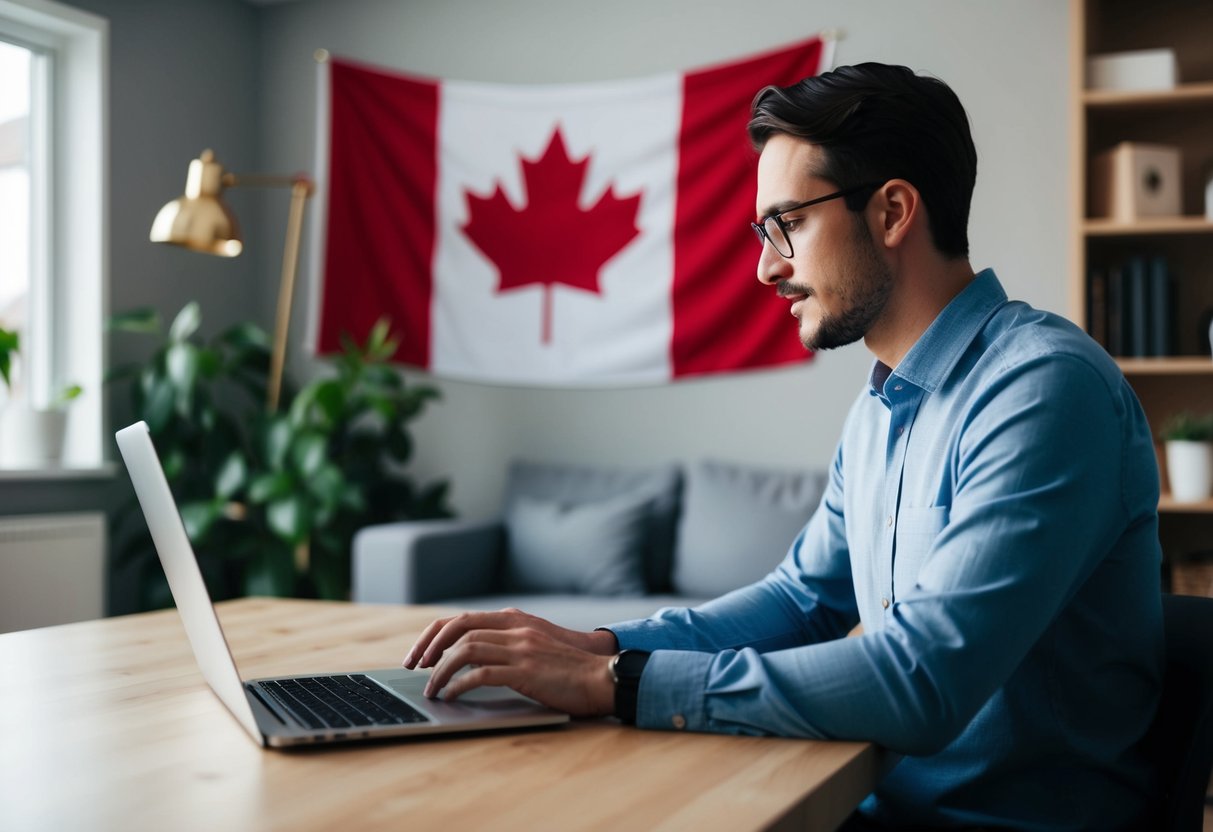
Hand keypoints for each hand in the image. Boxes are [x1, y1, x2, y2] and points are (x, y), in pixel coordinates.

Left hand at [423, 625, 615, 716]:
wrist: (602, 677)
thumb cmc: (569, 670)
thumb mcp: (536, 647)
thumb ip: (509, 645)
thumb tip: (474, 660)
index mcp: (515, 622)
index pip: (462, 618)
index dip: (435, 634)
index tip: (421, 653)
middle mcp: (515, 630)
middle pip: (458, 628)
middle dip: (430, 647)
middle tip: (415, 667)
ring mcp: (521, 649)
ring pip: (466, 650)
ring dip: (441, 670)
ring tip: (432, 689)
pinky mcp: (526, 671)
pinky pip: (482, 674)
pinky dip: (461, 685)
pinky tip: (453, 696)